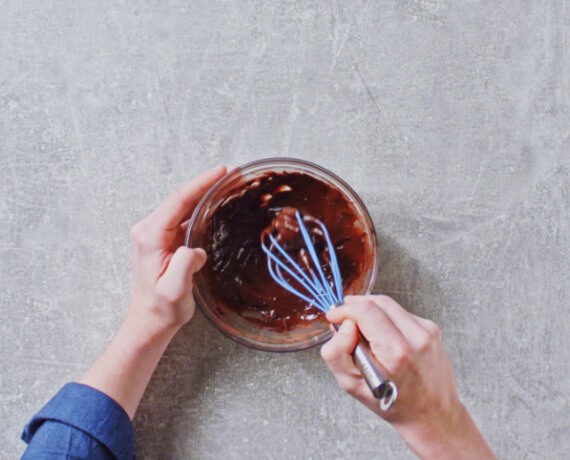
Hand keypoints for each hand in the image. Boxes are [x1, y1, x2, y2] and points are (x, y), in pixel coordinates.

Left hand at [127, 165, 227, 332]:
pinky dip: (202, 206)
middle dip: (207, 182)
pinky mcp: (164, 238)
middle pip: (181, 197)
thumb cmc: (162, 308)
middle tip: (233, 173)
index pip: (179, 200)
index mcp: (150, 236)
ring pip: (183, 204)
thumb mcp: (174, 290)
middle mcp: (149, 229)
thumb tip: (196, 248)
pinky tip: (217, 203)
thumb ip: (184, 265)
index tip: (222, 172)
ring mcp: (156, 233)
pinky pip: (184, 215)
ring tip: (229, 184)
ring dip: (205, 192)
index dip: (201, 183)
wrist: (151, 320)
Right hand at [321, 295, 494, 458]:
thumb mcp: (352, 385)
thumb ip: (337, 353)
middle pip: (378, 302)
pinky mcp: (431, 329)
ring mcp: (427, 332)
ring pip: (390, 305)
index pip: (366, 311)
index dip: (344, 309)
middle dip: (355, 306)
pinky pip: (401, 313)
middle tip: (343, 317)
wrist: (431, 414)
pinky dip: (385, 318)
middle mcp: (416, 338)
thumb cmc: (393, 402)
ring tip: (360, 327)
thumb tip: (343, 326)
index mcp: (396, 352)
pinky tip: (381, 334)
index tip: (334, 315)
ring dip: (370, 310)